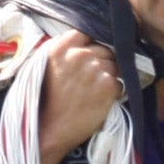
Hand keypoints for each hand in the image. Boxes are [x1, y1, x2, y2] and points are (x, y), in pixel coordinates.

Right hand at [37, 31, 123, 161]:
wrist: (50, 130)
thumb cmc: (45, 101)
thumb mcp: (44, 66)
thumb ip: (61, 50)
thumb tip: (81, 40)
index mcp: (61, 48)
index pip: (85, 33)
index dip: (89, 45)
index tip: (88, 55)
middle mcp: (80, 56)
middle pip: (104, 49)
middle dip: (101, 61)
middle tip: (92, 79)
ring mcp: (96, 70)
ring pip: (115, 65)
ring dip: (109, 76)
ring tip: (94, 91)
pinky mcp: (108, 86)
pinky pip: (120, 84)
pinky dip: (114, 92)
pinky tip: (99, 101)